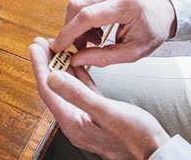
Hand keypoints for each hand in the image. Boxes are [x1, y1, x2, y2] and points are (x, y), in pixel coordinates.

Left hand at [29, 38, 169, 159]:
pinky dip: (78, 77)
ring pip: (68, 88)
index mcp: (73, 122)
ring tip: (57, 47)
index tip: (35, 46)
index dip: (40, 66)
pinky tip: (77, 64)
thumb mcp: (106, 112)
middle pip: (54, 88)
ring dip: (61, 68)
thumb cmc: (135, 136)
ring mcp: (86, 118)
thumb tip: (52, 77)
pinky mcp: (98, 115)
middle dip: (47, 64)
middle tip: (42, 42)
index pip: (48, 90)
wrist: (155, 152)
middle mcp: (75, 122)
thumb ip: (78, 95)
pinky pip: (82, 92)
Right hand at [53, 0, 176, 67]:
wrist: (162, 9)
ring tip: (95, 38)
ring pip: (75, 2)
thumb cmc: (152, 30)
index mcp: (126, 4)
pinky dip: (81, 16)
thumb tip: (76, 59)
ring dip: (77, 24)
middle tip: (80, 47)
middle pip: (76, 6)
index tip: (58, 47)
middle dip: (71, 30)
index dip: (69, 32)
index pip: (88, 16)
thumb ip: (104, 57)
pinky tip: (96, 26)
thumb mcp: (134, 52)